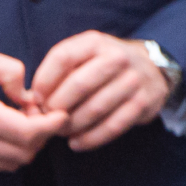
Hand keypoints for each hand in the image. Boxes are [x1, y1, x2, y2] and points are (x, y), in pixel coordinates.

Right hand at [0, 45, 67, 170]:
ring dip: (27, 145)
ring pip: (11, 163)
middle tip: (45, 113)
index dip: (51, 126)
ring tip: (28, 120)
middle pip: (24, 153)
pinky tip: (11, 128)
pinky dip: (11, 151)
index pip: (27, 134)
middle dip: (42, 135)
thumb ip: (11, 72)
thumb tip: (28, 95)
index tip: (61, 113)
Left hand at [30, 31, 170, 151]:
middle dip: (57, 107)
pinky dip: (90, 139)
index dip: (44, 81)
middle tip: (48, 120)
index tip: (36, 99)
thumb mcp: (86, 53)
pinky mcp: (142, 103)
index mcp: (95, 42)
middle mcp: (116, 57)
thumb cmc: (106, 64)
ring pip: (94, 108)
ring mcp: (132, 80)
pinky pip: (112, 126)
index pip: (63, 57)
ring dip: (72, 126)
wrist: (151, 68)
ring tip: (61, 132)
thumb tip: (34, 98)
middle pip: (78, 85)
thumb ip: (61, 69)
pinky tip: (77, 143)